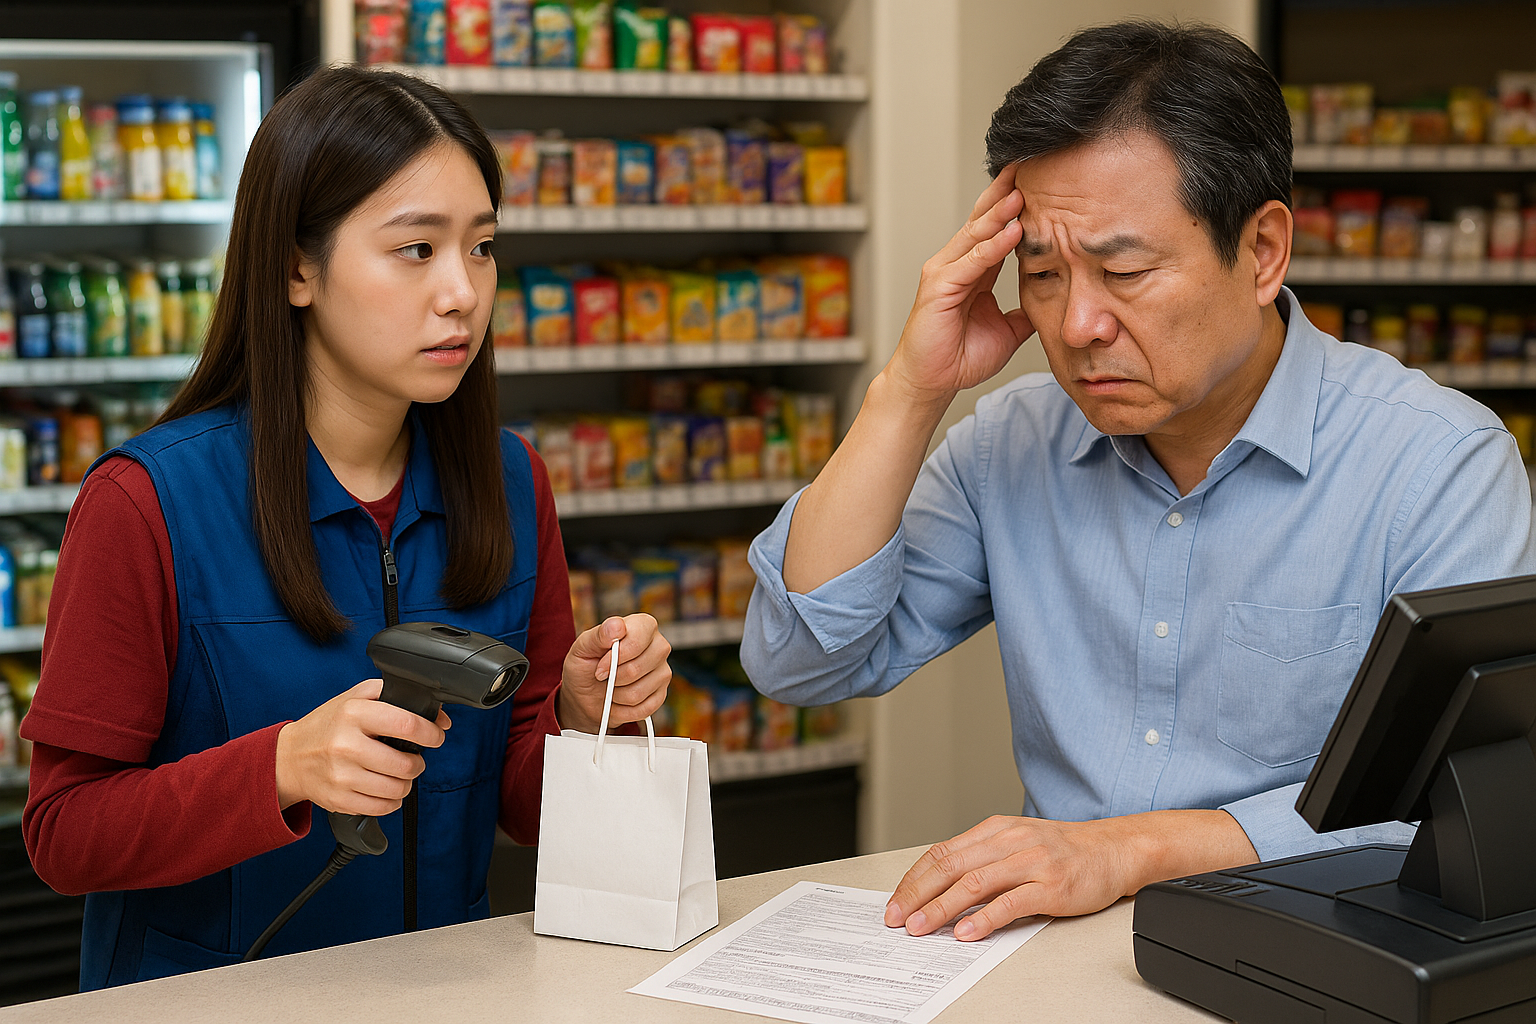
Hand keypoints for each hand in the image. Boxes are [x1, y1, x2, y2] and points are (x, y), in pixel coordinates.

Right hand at [275, 679, 450, 814]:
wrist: (289, 757)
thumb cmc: (329, 725)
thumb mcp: (357, 697)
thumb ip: (397, 697)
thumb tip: (440, 718)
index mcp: (354, 714)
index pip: (406, 724)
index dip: (430, 733)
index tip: (435, 736)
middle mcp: (346, 745)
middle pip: (405, 764)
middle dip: (418, 762)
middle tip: (412, 758)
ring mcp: (341, 775)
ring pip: (397, 789)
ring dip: (406, 783)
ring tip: (398, 773)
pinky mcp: (339, 800)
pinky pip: (382, 807)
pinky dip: (391, 800)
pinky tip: (384, 788)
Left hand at [558, 614, 671, 732]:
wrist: (585, 694)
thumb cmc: (586, 665)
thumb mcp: (583, 647)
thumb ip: (599, 634)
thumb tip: (617, 625)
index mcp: (643, 626)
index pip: (638, 639)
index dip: (616, 656)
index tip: (600, 665)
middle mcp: (658, 646)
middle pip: (637, 668)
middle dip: (612, 678)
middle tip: (602, 677)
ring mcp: (662, 672)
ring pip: (638, 692)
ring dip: (615, 695)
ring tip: (609, 688)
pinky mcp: (661, 696)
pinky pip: (642, 709)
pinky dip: (622, 709)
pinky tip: (617, 699)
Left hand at [884, 810, 1257, 940]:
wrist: (1115, 849)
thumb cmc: (1065, 850)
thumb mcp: (1017, 842)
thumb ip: (982, 858)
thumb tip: (940, 885)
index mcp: (996, 829)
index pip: (943, 852)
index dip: (915, 878)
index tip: (896, 901)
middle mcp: (1010, 841)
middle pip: (952, 866)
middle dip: (918, 894)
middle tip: (898, 918)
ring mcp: (1031, 862)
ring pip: (975, 883)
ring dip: (942, 908)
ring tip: (921, 927)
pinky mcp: (1051, 885)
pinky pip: (1012, 902)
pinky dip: (985, 919)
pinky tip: (967, 932)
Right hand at [885, 169, 1034, 403]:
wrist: (930, 383)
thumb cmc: (959, 357)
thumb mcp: (1007, 330)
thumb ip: (1027, 311)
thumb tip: (1054, 303)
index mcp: (972, 269)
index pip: (996, 227)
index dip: (1015, 204)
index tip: (1039, 182)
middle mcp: (955, 263)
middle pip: (983, 219)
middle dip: (1005, 192)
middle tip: (1028, 164)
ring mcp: (944, 272)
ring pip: (977, 234)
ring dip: (1001, 212)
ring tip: (1024, 190)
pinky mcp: (938, 288)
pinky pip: (971, 262)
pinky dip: (992, 246)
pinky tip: (1013, 231)